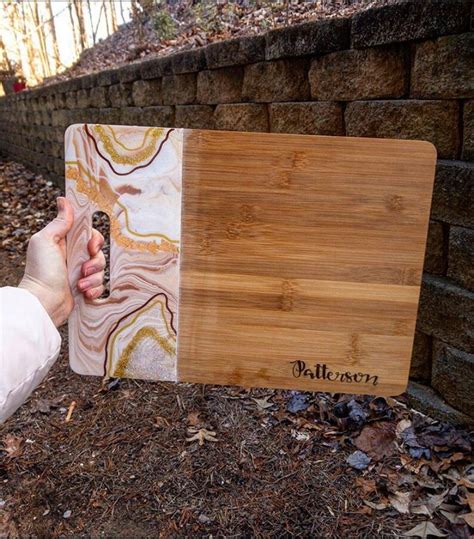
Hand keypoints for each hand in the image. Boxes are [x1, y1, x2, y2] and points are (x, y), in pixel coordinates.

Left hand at [19, 197, 105, 326]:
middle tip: (84, 269)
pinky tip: (84, 293)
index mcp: (65, 243)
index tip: (90, 247)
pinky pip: (100, 286)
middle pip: (98, 252)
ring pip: (101, 270)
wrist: (44, 302)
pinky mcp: (85, 288)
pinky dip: (93, 290)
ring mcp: (80, 274)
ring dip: (93, 278)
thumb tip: (64, 200)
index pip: (89, 234)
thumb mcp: (46, 241)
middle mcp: (73, 257)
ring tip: (80, 285)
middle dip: (95, 261)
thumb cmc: (41, 271)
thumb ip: (59, 222)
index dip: (94, 239)